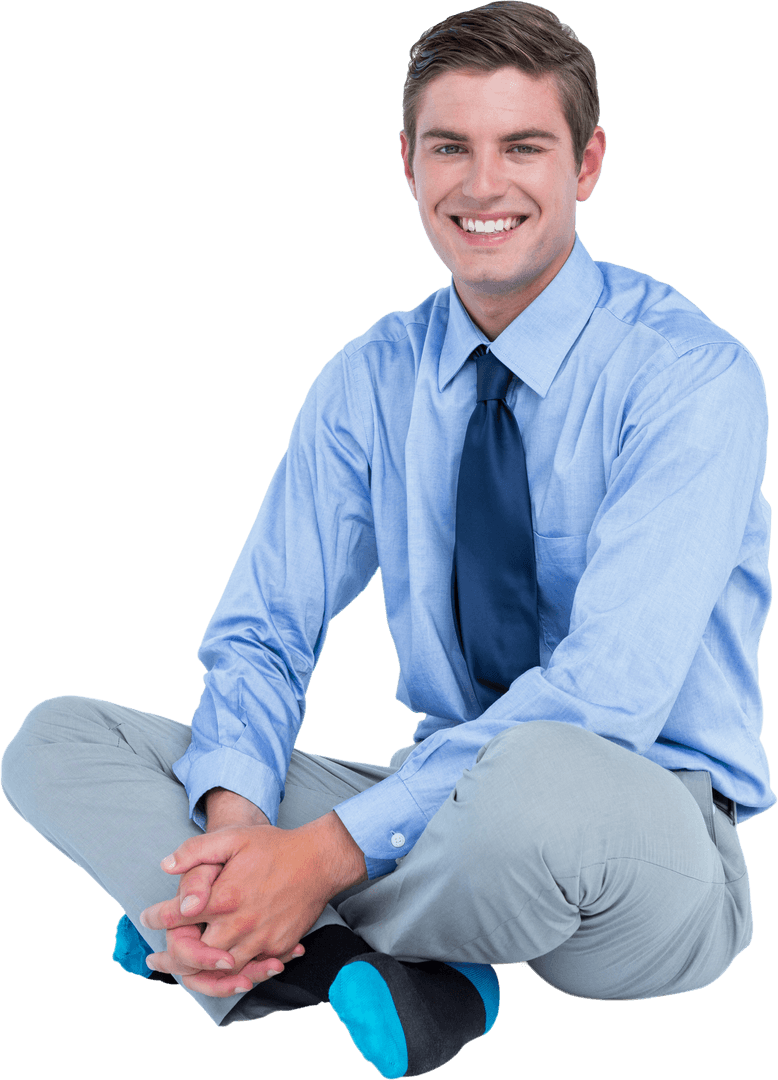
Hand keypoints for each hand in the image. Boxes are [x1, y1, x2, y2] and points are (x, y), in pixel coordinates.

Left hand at [145, 858, 304, 996]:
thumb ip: (197, 851)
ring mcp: (261, 938)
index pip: (179, 916)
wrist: (319, 860)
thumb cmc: (274, 847)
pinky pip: (252, 969)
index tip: (147, 917)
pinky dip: (235, 973)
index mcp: (225, 897)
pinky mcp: (279, 947)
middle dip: (173, 956)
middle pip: (196, 954)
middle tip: (156, 957)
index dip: (157, 918)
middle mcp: (240, 923)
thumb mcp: (233, 838)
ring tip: (183, 971)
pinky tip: (224, 970)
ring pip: (222, 969)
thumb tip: (166, 866)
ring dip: (201, 972)